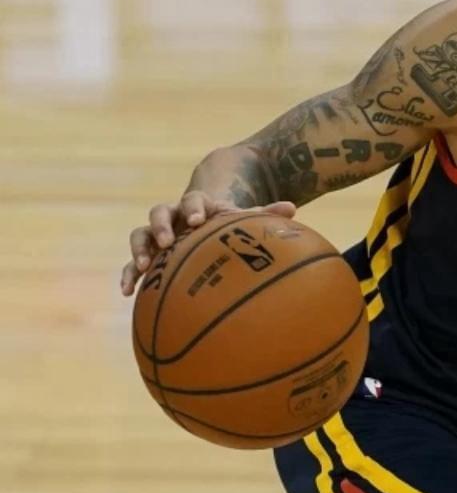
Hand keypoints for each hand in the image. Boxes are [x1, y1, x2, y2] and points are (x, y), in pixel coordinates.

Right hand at [120, 191, 295, 296]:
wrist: (205, 223)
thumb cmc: (227, 224)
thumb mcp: (243, 218)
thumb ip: (265, 214)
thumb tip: (293, 208)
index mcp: (197, 204)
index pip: (192, 200)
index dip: (193, 208)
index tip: (198, 220)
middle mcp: (173, 216)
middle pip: (160, 212)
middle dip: (161, 226)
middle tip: (167, 241)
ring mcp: (157, 234)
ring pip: (140, 234)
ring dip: (140, 248)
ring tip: (143, 266)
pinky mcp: (148, 254)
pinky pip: (131, 263)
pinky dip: (128, 275)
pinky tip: (127, 293)